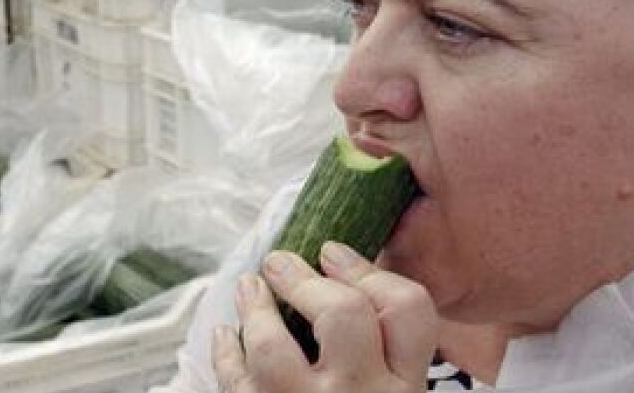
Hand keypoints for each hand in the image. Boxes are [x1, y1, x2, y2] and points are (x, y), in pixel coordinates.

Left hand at [213, 241, 438, 392]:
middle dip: (305, 279)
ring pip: (273, 344)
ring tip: (249, 290)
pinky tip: (225, 338)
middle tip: (281, 262)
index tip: (337, 255)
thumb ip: (387, 361)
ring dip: (254, 309)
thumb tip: (346, 283)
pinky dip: (225, 352)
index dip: (369, 271)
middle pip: (342, 313)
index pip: (408, 313)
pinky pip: (233, 379)